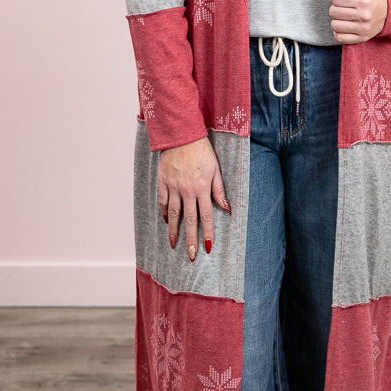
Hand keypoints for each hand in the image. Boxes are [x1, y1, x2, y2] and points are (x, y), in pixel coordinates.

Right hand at [157, 136, 229, 260]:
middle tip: (190, 255)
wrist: (181, 135)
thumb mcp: (216, 169)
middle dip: (191, 240)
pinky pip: (163, 201)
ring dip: (174, 231)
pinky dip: (165, 213)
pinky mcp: (163, 181)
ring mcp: (173, 186)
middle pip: (190, 220)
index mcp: (202, 188)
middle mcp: (187, 190)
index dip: (208, 233)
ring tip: (174, 245)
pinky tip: (167, 222)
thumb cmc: (202, 150)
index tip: (208, 248)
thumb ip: (219, 190)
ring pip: (174, 214)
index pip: (206, 216)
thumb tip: (227, 209)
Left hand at [327, 0, 387, 43]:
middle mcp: (364, 16)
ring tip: (346, 15)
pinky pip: (339, 37)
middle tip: (346, 6)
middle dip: (336, 7)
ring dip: (337, 19)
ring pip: (334, 25)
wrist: (390, 10)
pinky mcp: (362, 38)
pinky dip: (338, 31)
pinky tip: (345, 25)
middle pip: (334, 12)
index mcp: (364, 0)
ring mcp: (363, 29)